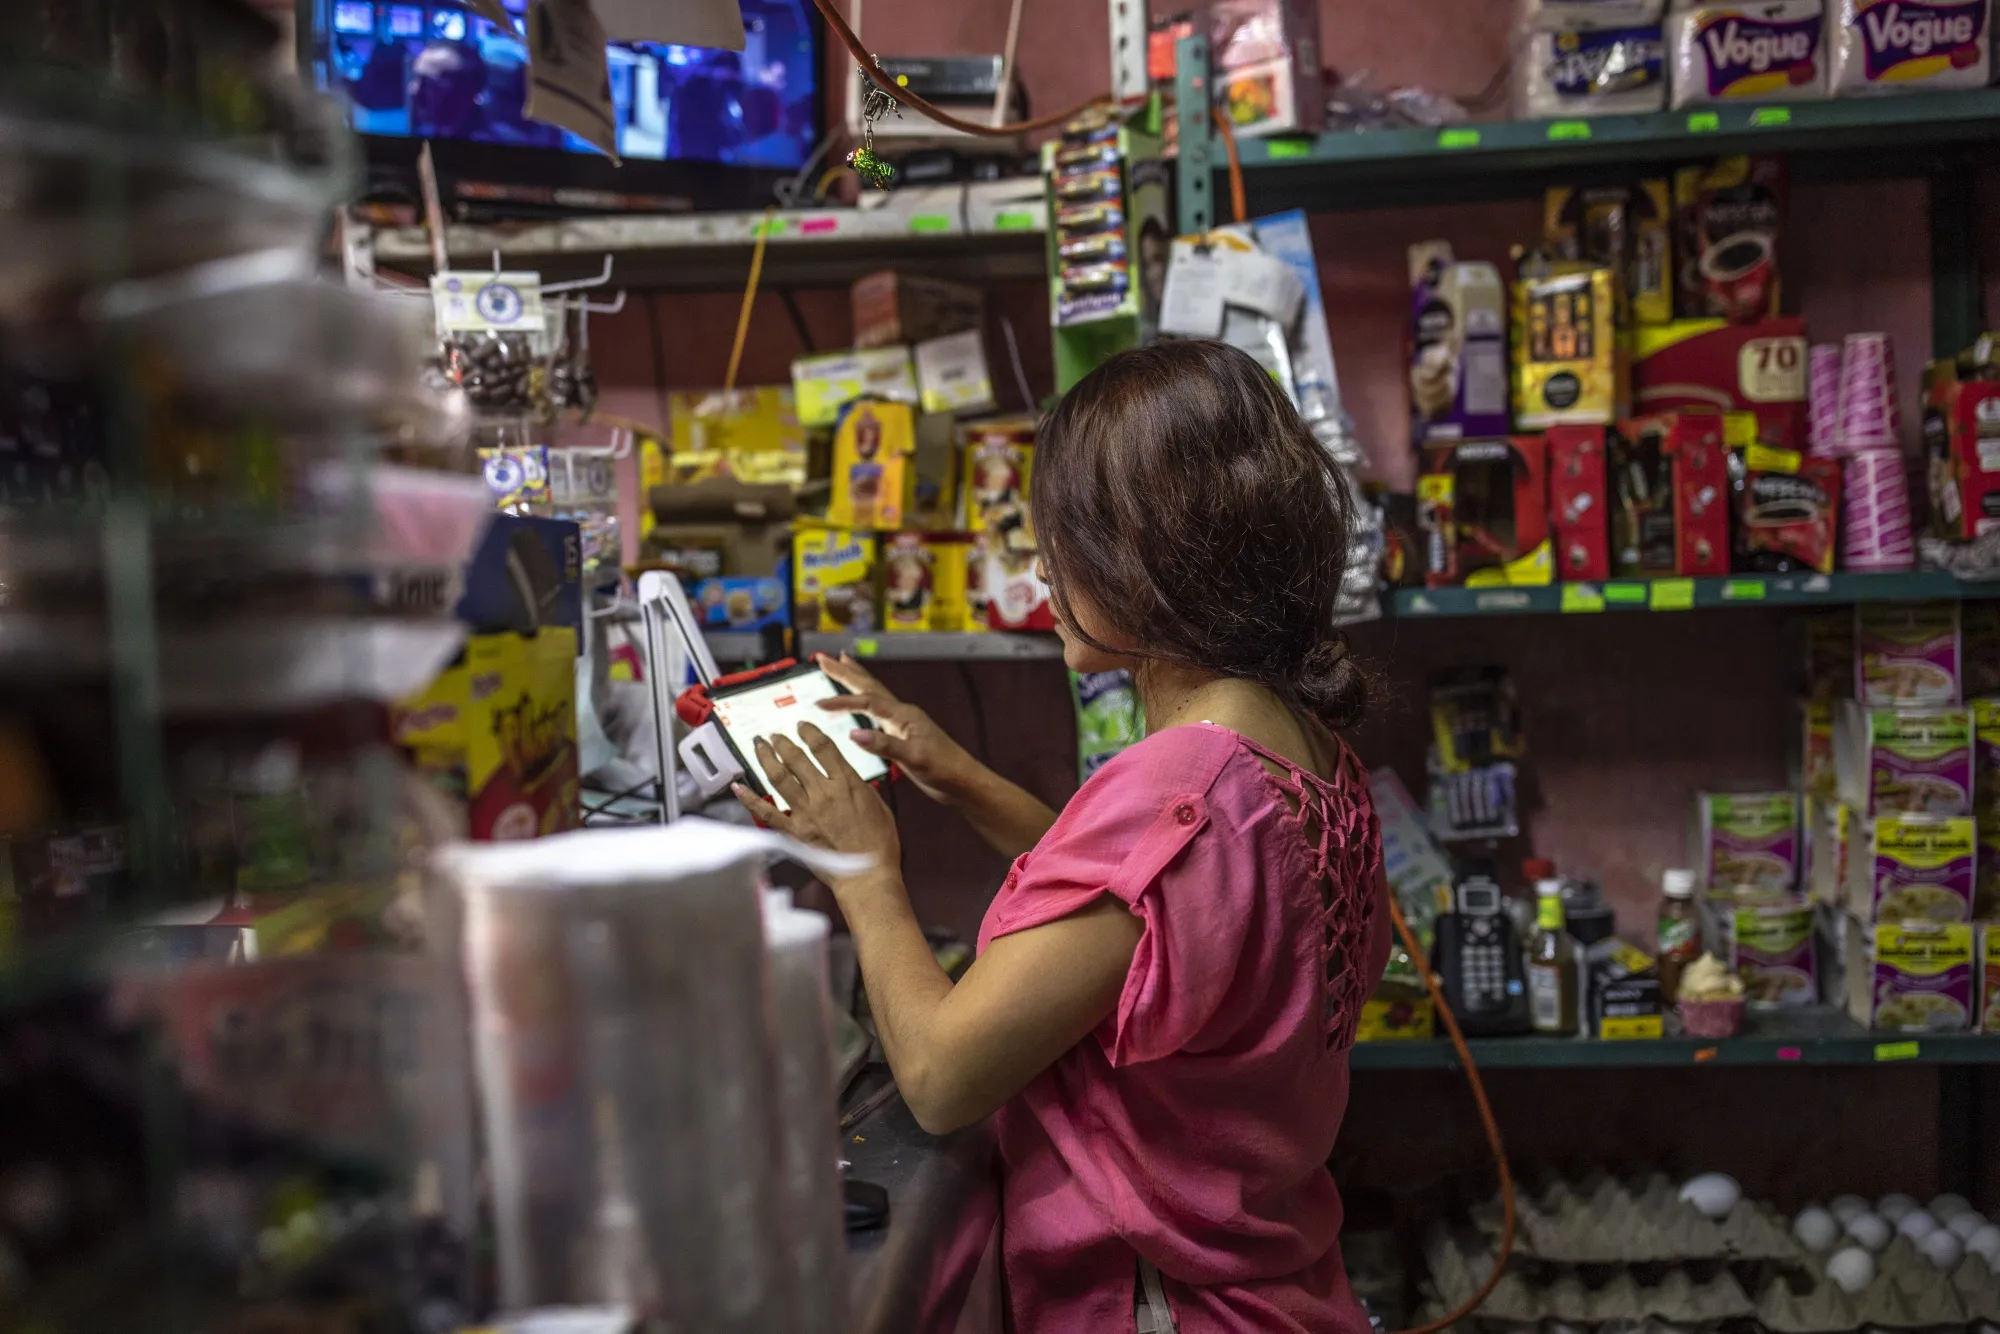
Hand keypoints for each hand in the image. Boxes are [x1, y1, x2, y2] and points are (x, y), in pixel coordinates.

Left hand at [733, 722, 900, 885]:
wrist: (868, 875)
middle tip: (775, 735)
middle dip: (783, 742)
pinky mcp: (794, 832)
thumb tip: (848, 777)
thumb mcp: (878, 805)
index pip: (823, 747)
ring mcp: (806, 812)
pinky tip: (738, 786)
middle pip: (796, 758)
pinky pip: (766, 812)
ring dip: (767, 758)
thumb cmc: (879, 844)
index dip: (810, 732)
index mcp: (847, 783)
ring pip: (779, 778)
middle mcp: (823, 793)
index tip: (802, 726)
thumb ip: (860, 787)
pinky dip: (749, 798)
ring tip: (760, 746)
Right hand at [815, 653, 977, 805]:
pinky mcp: (902, 735)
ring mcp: (902, 723)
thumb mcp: (914, 758)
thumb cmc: (944, 769)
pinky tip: (858, 704)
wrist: (964, 782)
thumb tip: (853, 734)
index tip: (818, 703)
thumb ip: (884, 745)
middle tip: (822, 658)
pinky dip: (863, 702)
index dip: (842, 701)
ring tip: (841, 665)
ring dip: (854, 680)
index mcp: (904, 715)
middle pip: (868, 686)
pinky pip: (876, 711)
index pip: (867, 701)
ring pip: (873, 695)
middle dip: (844, 672)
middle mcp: (902, 714)